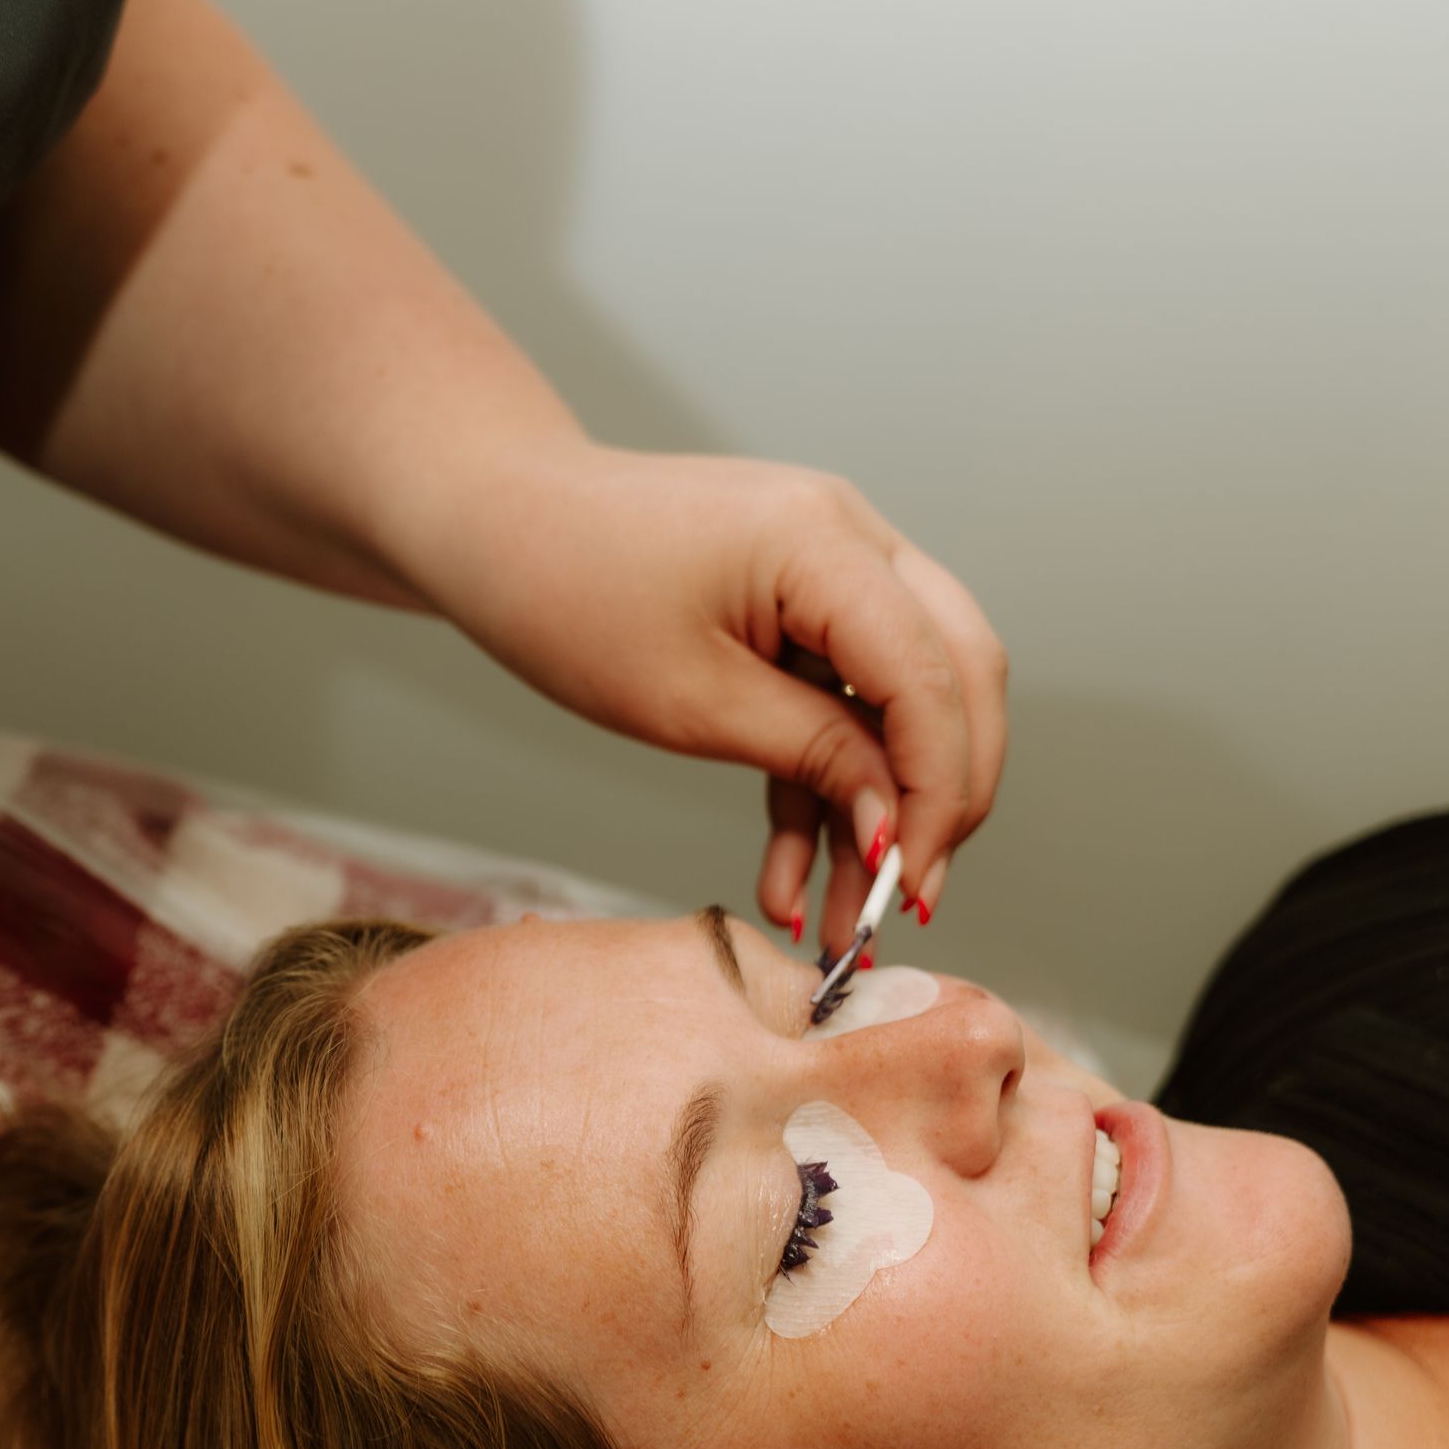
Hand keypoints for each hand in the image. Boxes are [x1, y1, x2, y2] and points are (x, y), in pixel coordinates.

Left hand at [425, 443, 1006, 953]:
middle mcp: (853, 539)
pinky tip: (792, 883)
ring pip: (901, 703)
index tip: (912, 887)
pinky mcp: (798, 605)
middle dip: (941, 799)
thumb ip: (813, 755)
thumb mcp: (692, 701)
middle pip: (954, 679)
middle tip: (908, 901)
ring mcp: (830, 568)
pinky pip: (838, 704)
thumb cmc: (566, 592)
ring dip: (878, 814)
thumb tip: (898, 825)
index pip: (934, 677)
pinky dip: (822, 789)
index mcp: (828, 543)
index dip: (937, 791)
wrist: (494, 523)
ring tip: (842, 925)